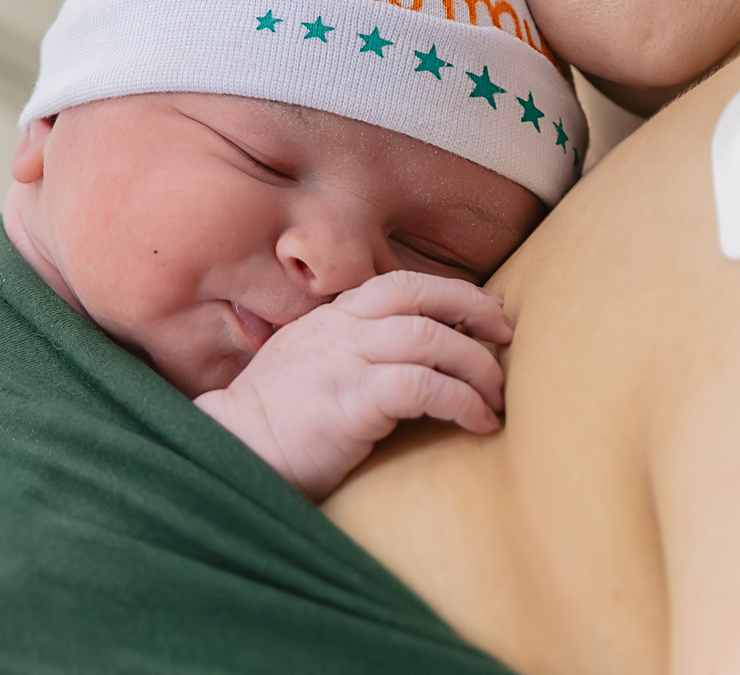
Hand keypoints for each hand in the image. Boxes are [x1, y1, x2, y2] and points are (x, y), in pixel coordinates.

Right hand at [194, 270, 512, 500]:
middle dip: (474, 312)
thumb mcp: (308, 363)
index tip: (488, 308)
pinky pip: (421, 387)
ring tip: (497, 396)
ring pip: (428, 340)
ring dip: (475, 365)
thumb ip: (348, 347)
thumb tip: (405, 349)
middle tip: (507, 336)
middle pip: (422, 299)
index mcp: (332, 318)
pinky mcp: (350, 404)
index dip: (452, 292)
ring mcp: (343, 363)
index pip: (401, 285)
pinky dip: (459, 400)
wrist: (231, 454)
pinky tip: (477, 422)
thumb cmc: (273, 420)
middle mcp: (340, 330)